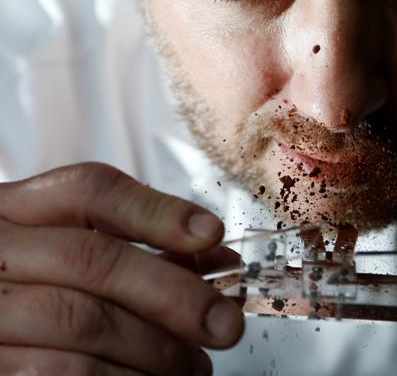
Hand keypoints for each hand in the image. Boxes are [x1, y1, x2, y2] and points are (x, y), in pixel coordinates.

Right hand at [0, 163, 242, 375]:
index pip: (89, 190)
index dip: (158, 212)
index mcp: (17, 213)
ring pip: (82, 322)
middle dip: (173, 294)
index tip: (212, 234)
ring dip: (155, 349)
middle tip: (224, 325)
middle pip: (94, 259)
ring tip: (192, 365)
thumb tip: (220, 259)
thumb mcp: (73, 256)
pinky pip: (63, 374)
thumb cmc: (37, 291)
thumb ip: (143, 252)